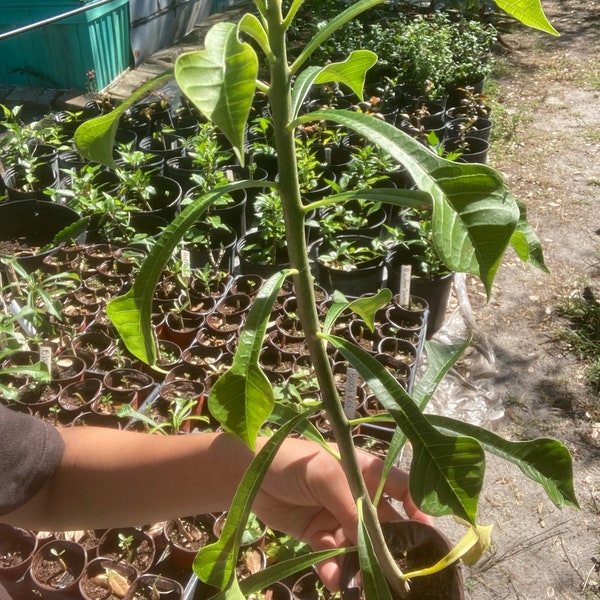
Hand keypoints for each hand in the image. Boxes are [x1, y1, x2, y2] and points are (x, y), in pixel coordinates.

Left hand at [253, 437, 432, 590]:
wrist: (247, 475)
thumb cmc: (292, 462)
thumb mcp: (326, 477)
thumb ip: (354, 508)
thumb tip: (379, 545)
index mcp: (365, 471)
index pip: (403, 487)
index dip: (418, 510)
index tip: (428, 538)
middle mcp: (357, 494)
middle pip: (384, 524)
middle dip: (390, 549)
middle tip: (397, 575)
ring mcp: (338, 516)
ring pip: (361, 546)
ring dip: (360, 564)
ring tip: (359, 583)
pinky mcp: (319, 534)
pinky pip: (335, 556)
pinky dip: (334, 568)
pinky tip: (331, 577)